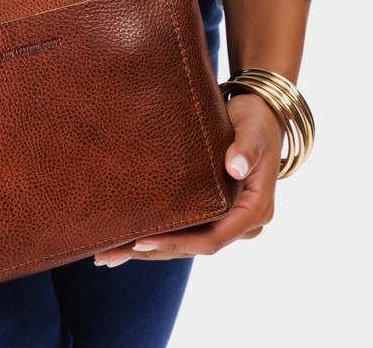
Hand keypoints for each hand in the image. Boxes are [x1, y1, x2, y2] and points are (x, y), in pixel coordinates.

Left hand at [92, 95, 284, 266]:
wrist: (263, 116)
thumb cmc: (258, 121)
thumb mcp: (254, 129)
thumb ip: (246, 147)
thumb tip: (235, 166)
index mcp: (255, 210)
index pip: (212, 239)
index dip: (177, 243)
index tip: (142, 241)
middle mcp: (242, 223)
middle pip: (195, 247)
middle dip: (153, 251)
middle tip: (110, 255)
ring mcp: (229, 220)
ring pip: (188, 241)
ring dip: (151, 248)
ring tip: (109, 254)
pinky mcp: (216, 212)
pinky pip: (188, 229)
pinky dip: (161, 234)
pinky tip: (130, 239)